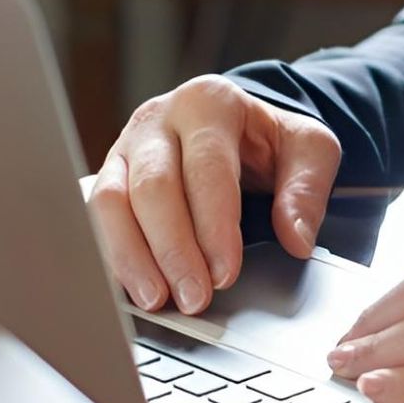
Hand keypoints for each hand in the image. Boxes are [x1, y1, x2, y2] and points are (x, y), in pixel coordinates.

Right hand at [88, 75, 340, 314]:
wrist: (237, 124)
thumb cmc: (268, 139)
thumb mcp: (308, 149)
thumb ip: (307, 191)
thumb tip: (296, 239)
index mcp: (209, 103)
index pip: (207, 167)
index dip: (214, 225)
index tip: (225, 272)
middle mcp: (159, 120)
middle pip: (153, 186)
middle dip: (172, 249)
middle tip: (193, 297)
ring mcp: (126, 147)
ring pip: (111, 201)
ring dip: (131, 256)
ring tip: (155, 299)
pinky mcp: (108, 175)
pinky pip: (95, 216)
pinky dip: (109, 254)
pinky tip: (129, 287)